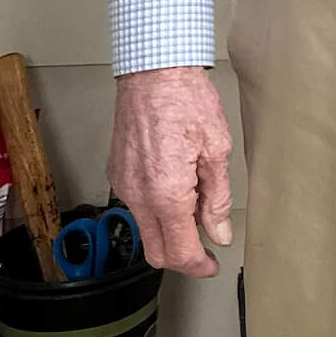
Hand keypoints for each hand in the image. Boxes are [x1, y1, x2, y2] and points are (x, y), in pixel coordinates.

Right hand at [108, 67, 233, 278]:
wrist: (153, 70)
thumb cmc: (186, 100)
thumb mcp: (216, 149)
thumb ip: (217, 197)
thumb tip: (218, 231)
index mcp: (166, 193)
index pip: (179, 251)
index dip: (198, 266)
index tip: (212, 265)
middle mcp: (138, 194)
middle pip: (156, 251)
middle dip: (182, 256)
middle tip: (206, 246)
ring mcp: (123, 184)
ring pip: (144, 229)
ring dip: (169, 231)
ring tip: (196, 205)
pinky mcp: (117, 172)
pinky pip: (136, 206)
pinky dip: (156, 210)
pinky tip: (176, 189)